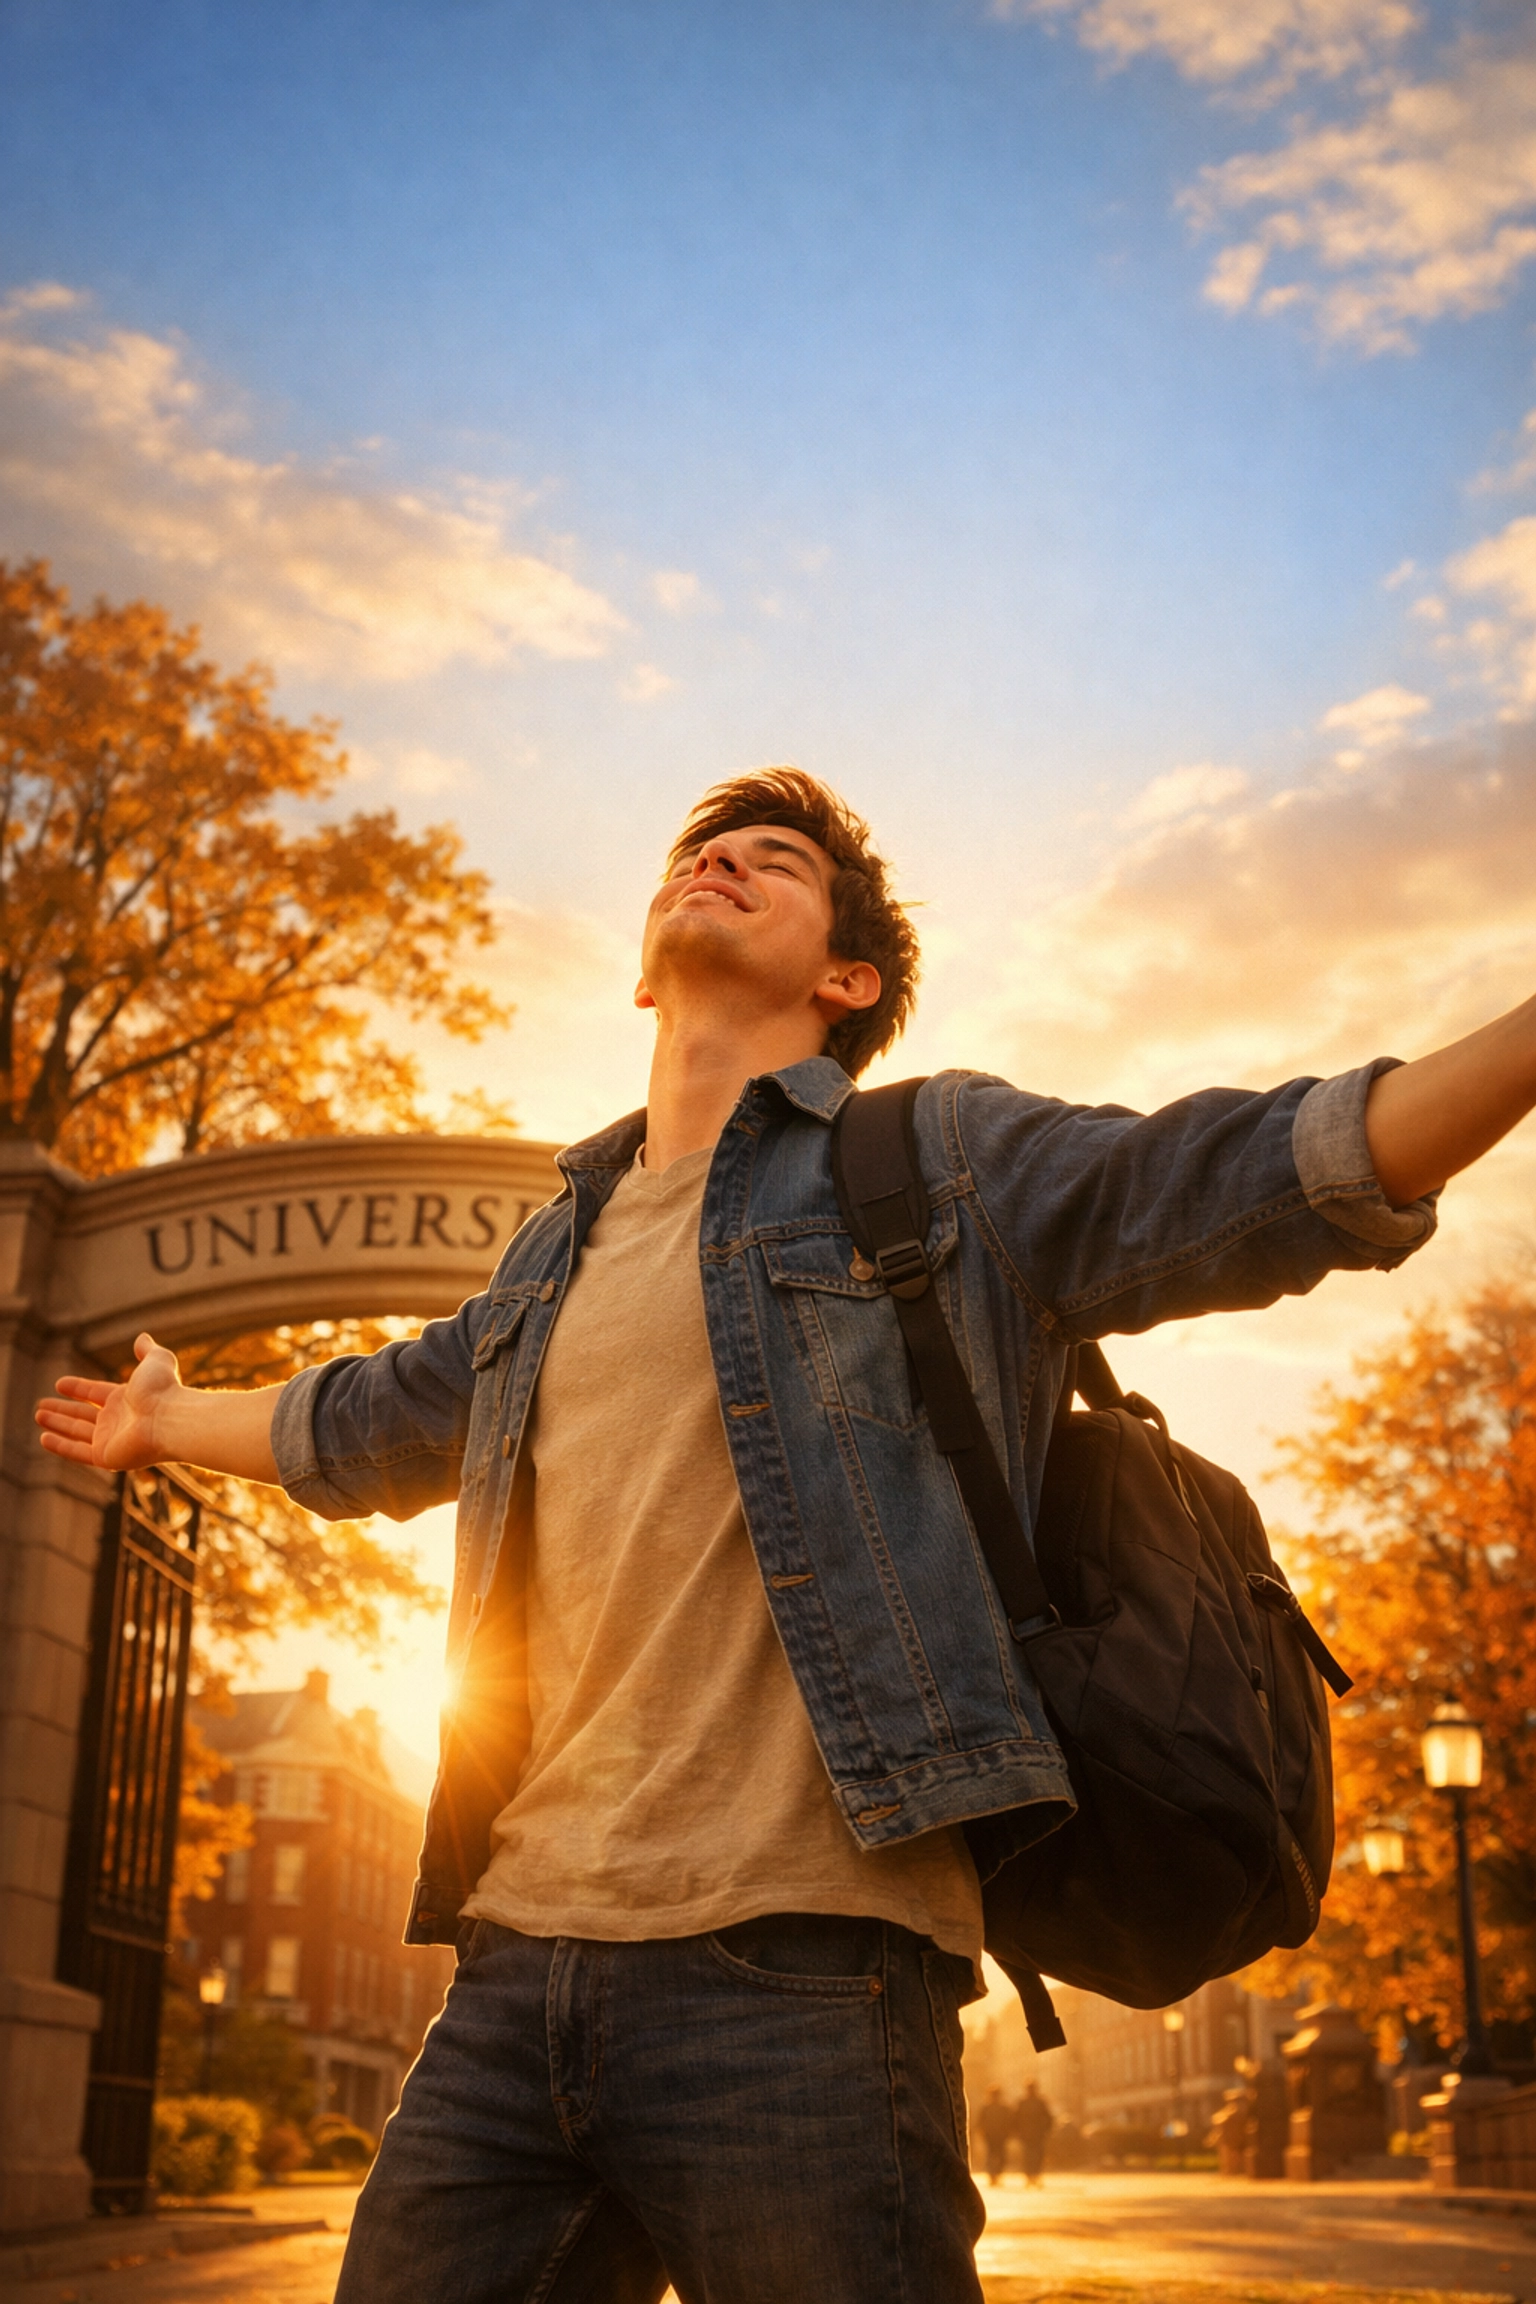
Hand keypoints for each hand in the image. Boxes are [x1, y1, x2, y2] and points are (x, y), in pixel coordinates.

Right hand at [35, 1333, 181, 1470]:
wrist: (169, 1420)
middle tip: (41, 1405)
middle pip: (83, 1414)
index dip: (78, 1388)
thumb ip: (147, 1350)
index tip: (59, 1384)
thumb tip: (142, 1337)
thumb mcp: (156, 1361)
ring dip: (57, 1424)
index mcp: (126, 1400)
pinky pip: (77, 1452)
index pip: (95, 1393)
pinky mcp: (106, 1457)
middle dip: (62, 1410)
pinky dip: (60, 1446)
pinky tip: (44, 1439)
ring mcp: (111, 1440)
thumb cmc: (163, 1390)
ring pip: (77, 1432)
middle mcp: (117, 1421)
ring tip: (38, 1415)